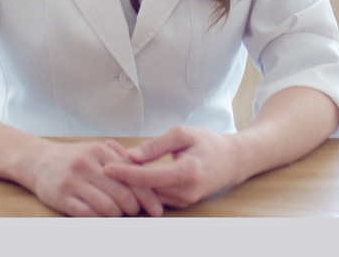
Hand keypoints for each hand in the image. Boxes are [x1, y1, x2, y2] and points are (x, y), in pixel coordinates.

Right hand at [24, 139, 164, 217]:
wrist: (38, 161)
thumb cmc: (74, 159)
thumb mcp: (96, 150)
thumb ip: (120, 159)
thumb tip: (148, 178)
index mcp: (100, 151)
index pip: (132, 175)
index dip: (148, 195)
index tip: (157, 209)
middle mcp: (87, 164)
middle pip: (122, 194)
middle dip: (134, 208)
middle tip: (136, 213)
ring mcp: (73, 181)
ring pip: (107, 207)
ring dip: (118, 216)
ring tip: (118, 215)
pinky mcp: (61, 197)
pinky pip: (88, 215)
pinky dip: (100, 220)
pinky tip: (102, 219)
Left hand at [103, 126, 242, 209]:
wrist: (233, 161)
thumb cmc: (208, 143)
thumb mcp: (182, 134)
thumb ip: (156, 146)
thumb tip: (130, 156)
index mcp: (187, 173)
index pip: (149, 178)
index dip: (126, 173)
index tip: (107, 167)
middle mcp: (185, 193)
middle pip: (145, 191)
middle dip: (123, 178)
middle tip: (105, 159)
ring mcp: (183, 202)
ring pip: (148, 197)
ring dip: (130, 183)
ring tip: (114, 163)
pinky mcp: (181, 204)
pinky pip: (155, 197)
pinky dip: (141, 186)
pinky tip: (131, 172)